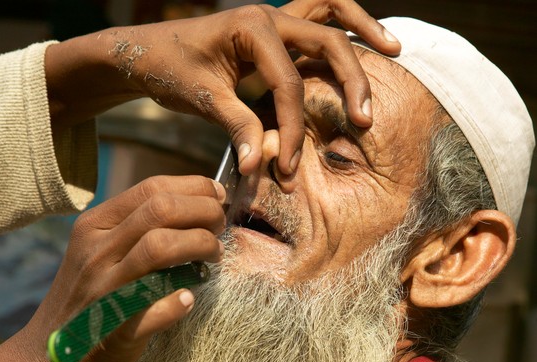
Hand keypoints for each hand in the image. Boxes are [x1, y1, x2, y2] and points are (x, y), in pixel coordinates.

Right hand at [24, 175, 224, 361]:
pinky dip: (180, 300)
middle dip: (205, 211)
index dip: (195, 187)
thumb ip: (137, 229)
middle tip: (220, 225)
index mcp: (94, 227)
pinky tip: (189, 298)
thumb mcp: (100, 252)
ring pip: (160, 246)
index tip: (218, 196)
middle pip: (161, 210)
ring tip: (214, 254)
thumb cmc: (87, 300)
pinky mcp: (115, 329)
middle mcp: (96, 252)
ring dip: (201, 245)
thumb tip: (195, 206)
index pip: (151, 189)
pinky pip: (155, 306)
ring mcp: (104, 289)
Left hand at [46, 1, 399, 175]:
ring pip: (330, 10)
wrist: (145, 51)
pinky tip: (362, 38)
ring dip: (362, 28)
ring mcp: (272, 17)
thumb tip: (259, 167)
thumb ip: (236, 126)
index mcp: (250, 28)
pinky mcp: (272, 28)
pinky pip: (316, 16)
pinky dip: (343, 24)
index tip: (288, 167)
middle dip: (351, 80)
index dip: (293, 129)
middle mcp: (268, 16)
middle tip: (366, 118)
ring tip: (394, 48)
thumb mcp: (201, 98)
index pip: (288, 84)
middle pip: (327, 40)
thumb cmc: (169, 69)